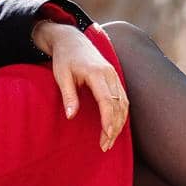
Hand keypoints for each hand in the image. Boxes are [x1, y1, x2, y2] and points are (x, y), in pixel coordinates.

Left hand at [38, 24, 128, 151]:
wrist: (72, 39)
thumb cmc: (64, 58)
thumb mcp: (61, 75)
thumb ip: (68, 95)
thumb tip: (71, 116)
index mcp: (96, 73)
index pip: (107, 101)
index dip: (108, 120)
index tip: (105, 136)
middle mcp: (110, 74)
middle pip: (118, 105)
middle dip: (114, 127)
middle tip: (105, 146)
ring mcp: (114, 75)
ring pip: (124, 103)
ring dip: (120, 123)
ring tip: (109, 140)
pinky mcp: (115, 78)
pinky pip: (123, 98)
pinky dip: (121, 114)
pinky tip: (115, 126)